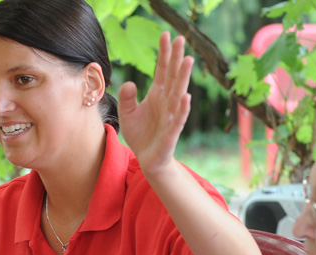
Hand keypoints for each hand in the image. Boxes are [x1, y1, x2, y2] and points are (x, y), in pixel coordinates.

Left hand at [117, 32, 193, 175]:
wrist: (147, 159)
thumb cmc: (141, 134)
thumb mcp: (127, 113)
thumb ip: (127, 97)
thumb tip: (130, 83)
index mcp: (158, 94)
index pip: (162, 70)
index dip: (164, 53)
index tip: (166, 34)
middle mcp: (167, 102)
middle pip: (173, 76)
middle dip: (177, 58)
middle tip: (181, 38)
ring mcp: (171, 116)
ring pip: (178, 93)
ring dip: (183, 77)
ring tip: (188, 60)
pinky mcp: (171, 132)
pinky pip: (178, 119)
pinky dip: (182, 108)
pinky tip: (185, 96)